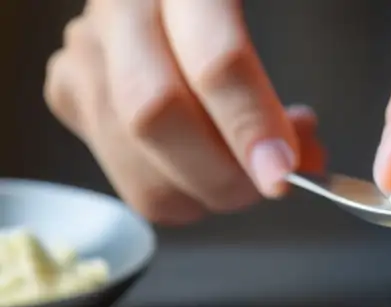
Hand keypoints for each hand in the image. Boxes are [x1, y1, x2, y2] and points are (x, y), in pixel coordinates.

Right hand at [45, 0, 325, 224]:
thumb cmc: (234, 24)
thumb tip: (304, 165)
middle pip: (154, 116)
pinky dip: (176, 190)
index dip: (250, 128)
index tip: (282, 175)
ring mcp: (88, 49)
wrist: (176, 2)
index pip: (214, 62)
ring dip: (202, 190)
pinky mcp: (72, 88)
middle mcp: (121, 9)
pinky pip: (122, 174)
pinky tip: (204, 167)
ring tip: (244, 171)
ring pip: (131, 157)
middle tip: (267, 183)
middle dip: (222, 174)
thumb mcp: (286, 31)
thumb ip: (286, 103)